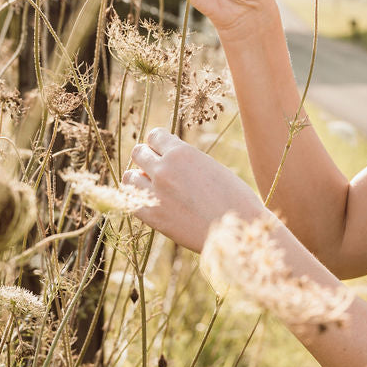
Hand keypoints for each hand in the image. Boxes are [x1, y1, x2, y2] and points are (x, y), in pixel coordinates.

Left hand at [122, 127, 265, 252]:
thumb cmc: (234, 199)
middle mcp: (164, 169)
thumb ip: (187, 160)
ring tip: (152, 187)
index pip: (154, 136)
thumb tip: (168, 158)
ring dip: (138, 179)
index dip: (159, 144)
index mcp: (182, 152)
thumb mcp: (212, 167)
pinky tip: (150, 203)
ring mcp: (155, 193)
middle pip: (138, 153)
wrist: (237, 231)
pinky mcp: (153, 216)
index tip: (165, 153)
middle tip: (158, 170)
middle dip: (147, 159)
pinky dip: (138, 200)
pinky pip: (131, 202)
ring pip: (129, 177)